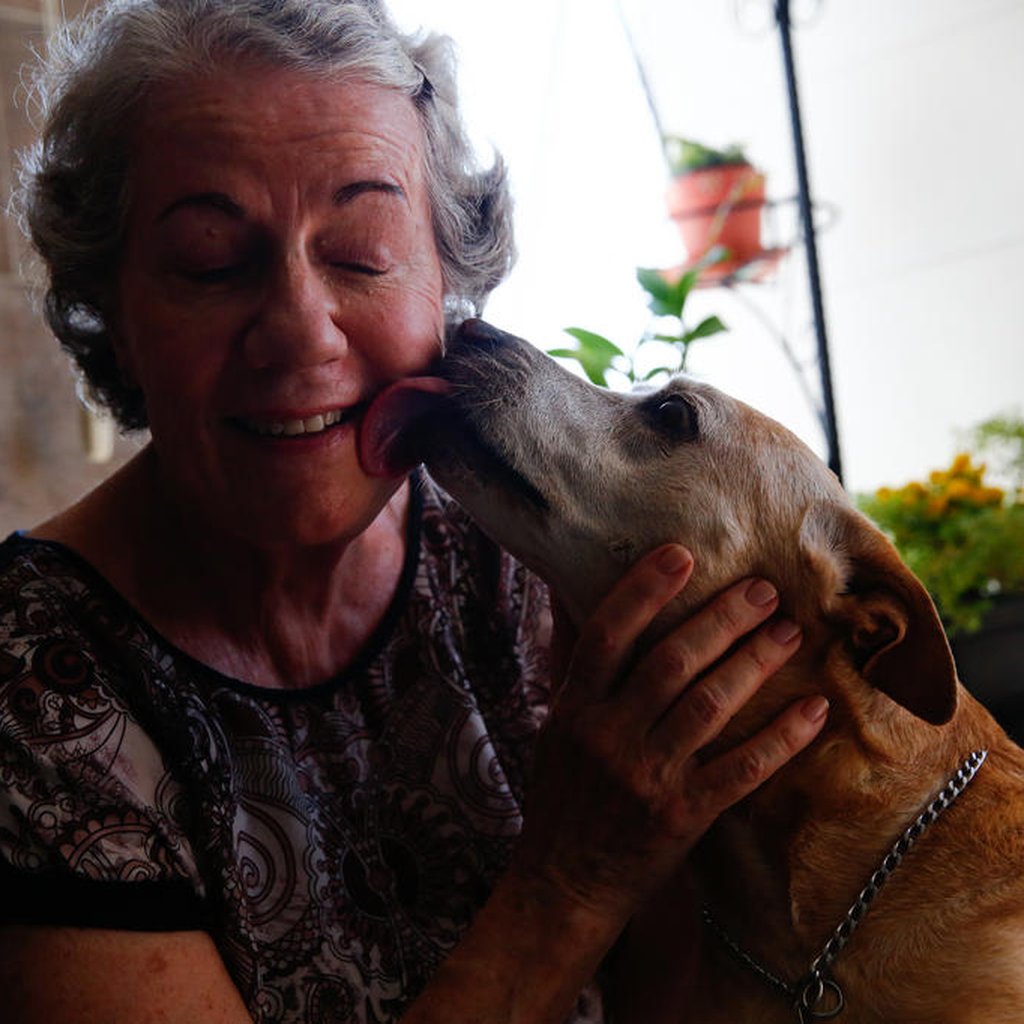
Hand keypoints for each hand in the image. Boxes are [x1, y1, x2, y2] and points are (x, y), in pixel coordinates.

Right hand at [514, 543, 826, 925]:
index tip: (682, 553)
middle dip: (721, 619)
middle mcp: (608, 735)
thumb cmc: (563, 796)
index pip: (607, 634)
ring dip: (754, 663)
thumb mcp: (556, 727)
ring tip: (789, 631)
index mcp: (574, 708)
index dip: (644, 590)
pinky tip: (813, 708)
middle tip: (763, 590)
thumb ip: (574, 669)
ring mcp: (647, 777)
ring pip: (708, 706)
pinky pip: (741, 770)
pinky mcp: (682, 816)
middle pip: (670, 662)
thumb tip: (575, 599)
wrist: (563, 883)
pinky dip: (780, 737)